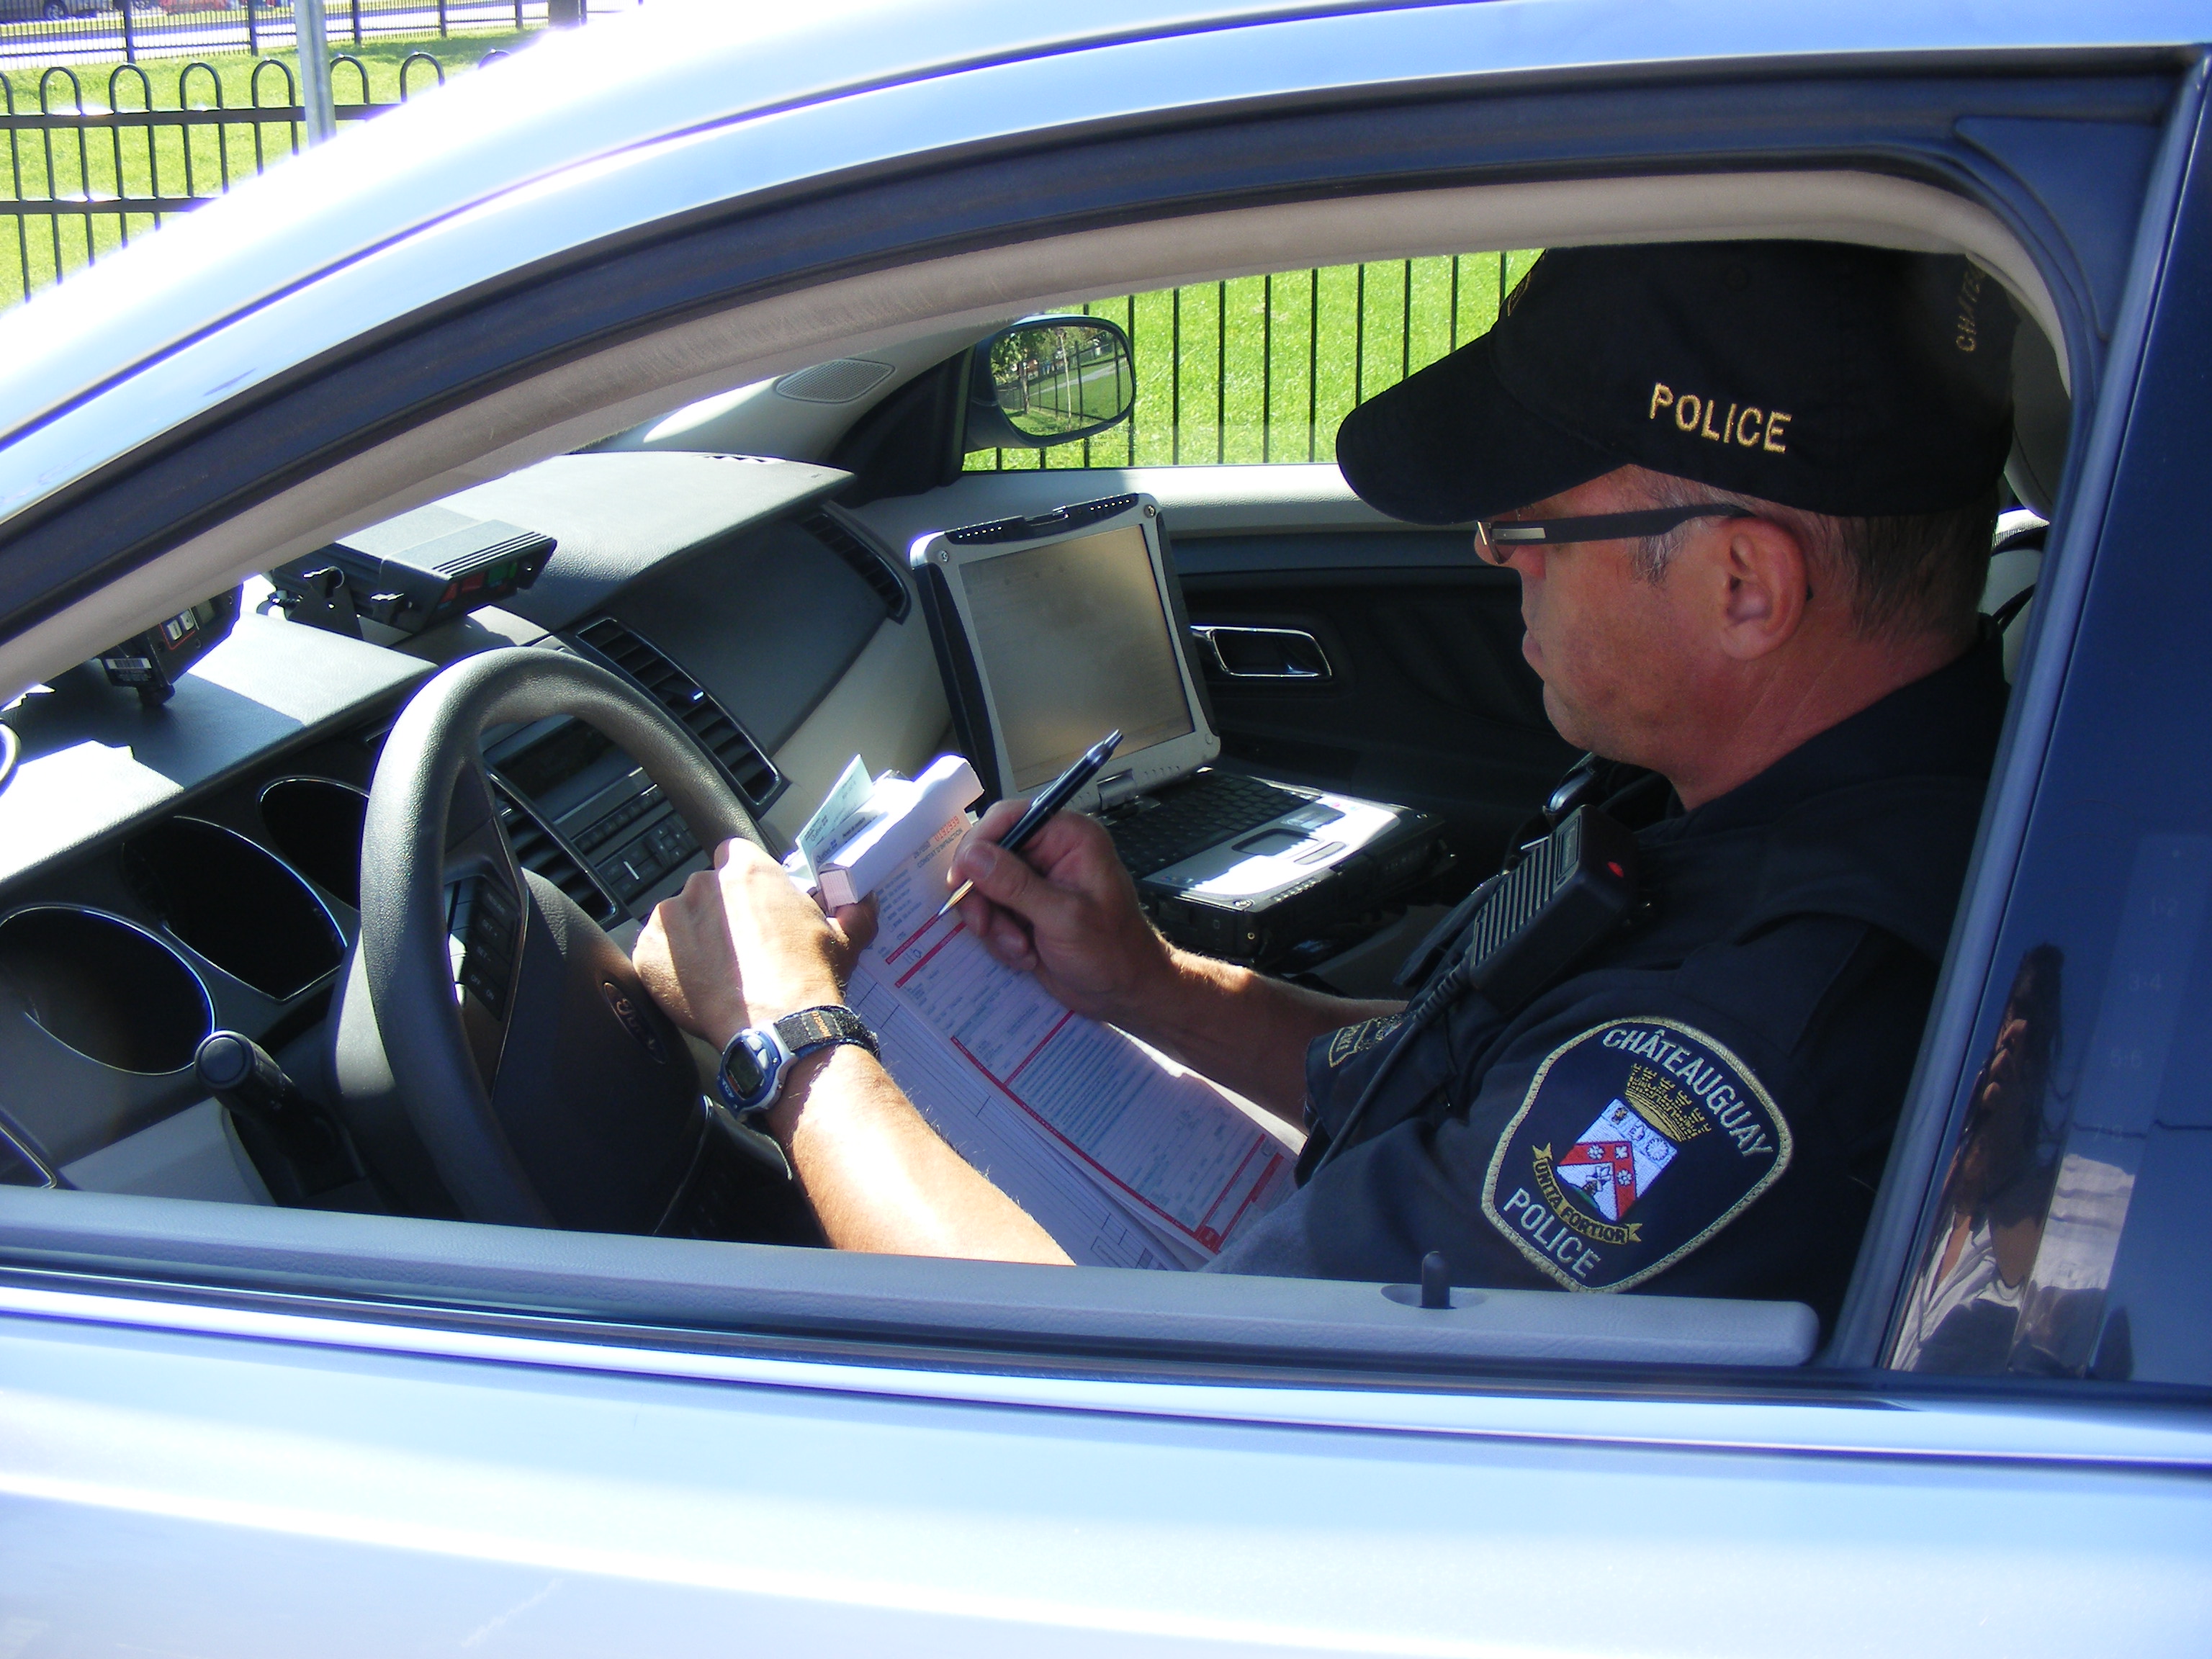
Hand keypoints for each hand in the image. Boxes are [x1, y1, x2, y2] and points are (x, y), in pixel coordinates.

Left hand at [634, 838, 876, 1048]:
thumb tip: (864, 902)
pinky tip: (698, 986)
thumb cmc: (809, 979)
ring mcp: (672, 919)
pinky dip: (670, 967)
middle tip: (741, 949)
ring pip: (678, 921)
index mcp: (747, 871)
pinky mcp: (649, 953)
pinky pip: (655, 953)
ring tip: (719, 974)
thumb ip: (853, 912)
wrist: (779, 1027)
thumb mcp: (844, 939)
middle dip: (719, 915)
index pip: (733, 854)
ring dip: (693, 940)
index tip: (750, 905)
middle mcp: (704, 886)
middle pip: (705, 890)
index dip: (741, 881)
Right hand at [948, 801, 1173, 1025]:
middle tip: (988, 926)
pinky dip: (999, 937)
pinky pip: (990, 913)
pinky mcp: (1024, 908)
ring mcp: (1034, 881)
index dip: (978, 845)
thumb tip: (972, 856)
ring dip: (994, 924)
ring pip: (982, 888)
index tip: (962, 880)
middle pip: (986, 855)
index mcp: (1068, 837)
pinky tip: (1027, 954)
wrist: (1124, 992)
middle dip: (983, 897)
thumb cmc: (1113, 952)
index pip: (1007, 818)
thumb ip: (1015, 885)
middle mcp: (1049, 852)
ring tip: (1021, 948)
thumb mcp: (1063, 918)